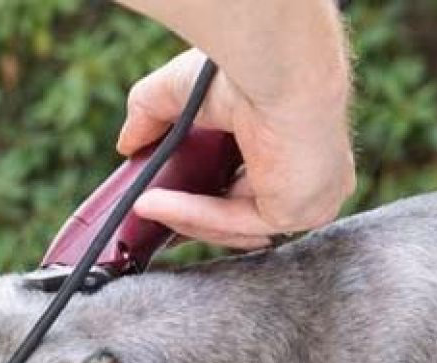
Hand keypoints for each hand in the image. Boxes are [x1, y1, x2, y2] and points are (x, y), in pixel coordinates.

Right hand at [117, 47, 354, 248]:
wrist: (278, 65)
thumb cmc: (248, 64)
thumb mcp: (184, 91)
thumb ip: (153, 114)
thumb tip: (126, 144)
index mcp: (297, 146)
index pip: (250, 186)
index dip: (206, 200)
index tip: (168, 202)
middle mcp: (311, 176)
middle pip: (242, 213)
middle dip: (194, 220)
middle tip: (152, 214)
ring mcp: (310, 197)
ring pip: (235, 224)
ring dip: (184, 219)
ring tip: (141, 205)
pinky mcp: (299, 212)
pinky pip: (234, 222)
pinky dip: (190, 215)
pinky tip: (151, 204)